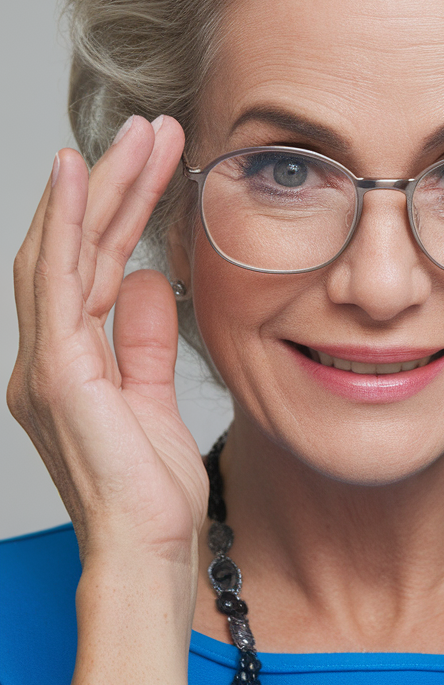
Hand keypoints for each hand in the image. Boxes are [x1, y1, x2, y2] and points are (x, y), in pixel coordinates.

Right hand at [8, 116, 208, 575]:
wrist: (149, 554)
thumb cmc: (153, 494)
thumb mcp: (154, 400)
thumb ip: (146, 342)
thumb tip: (151, 282)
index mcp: (69, 363)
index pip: (95, 266)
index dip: (122, 210)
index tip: (157, 162)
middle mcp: (47, 357)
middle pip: (75, 248)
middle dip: (113, 184)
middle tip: (151, 130)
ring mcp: (45, 364)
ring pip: (63, 252)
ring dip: (98, 188)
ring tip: (135, 136)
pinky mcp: (56, 374)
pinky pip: (57, 282)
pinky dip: (66, 223)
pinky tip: (80, 175)